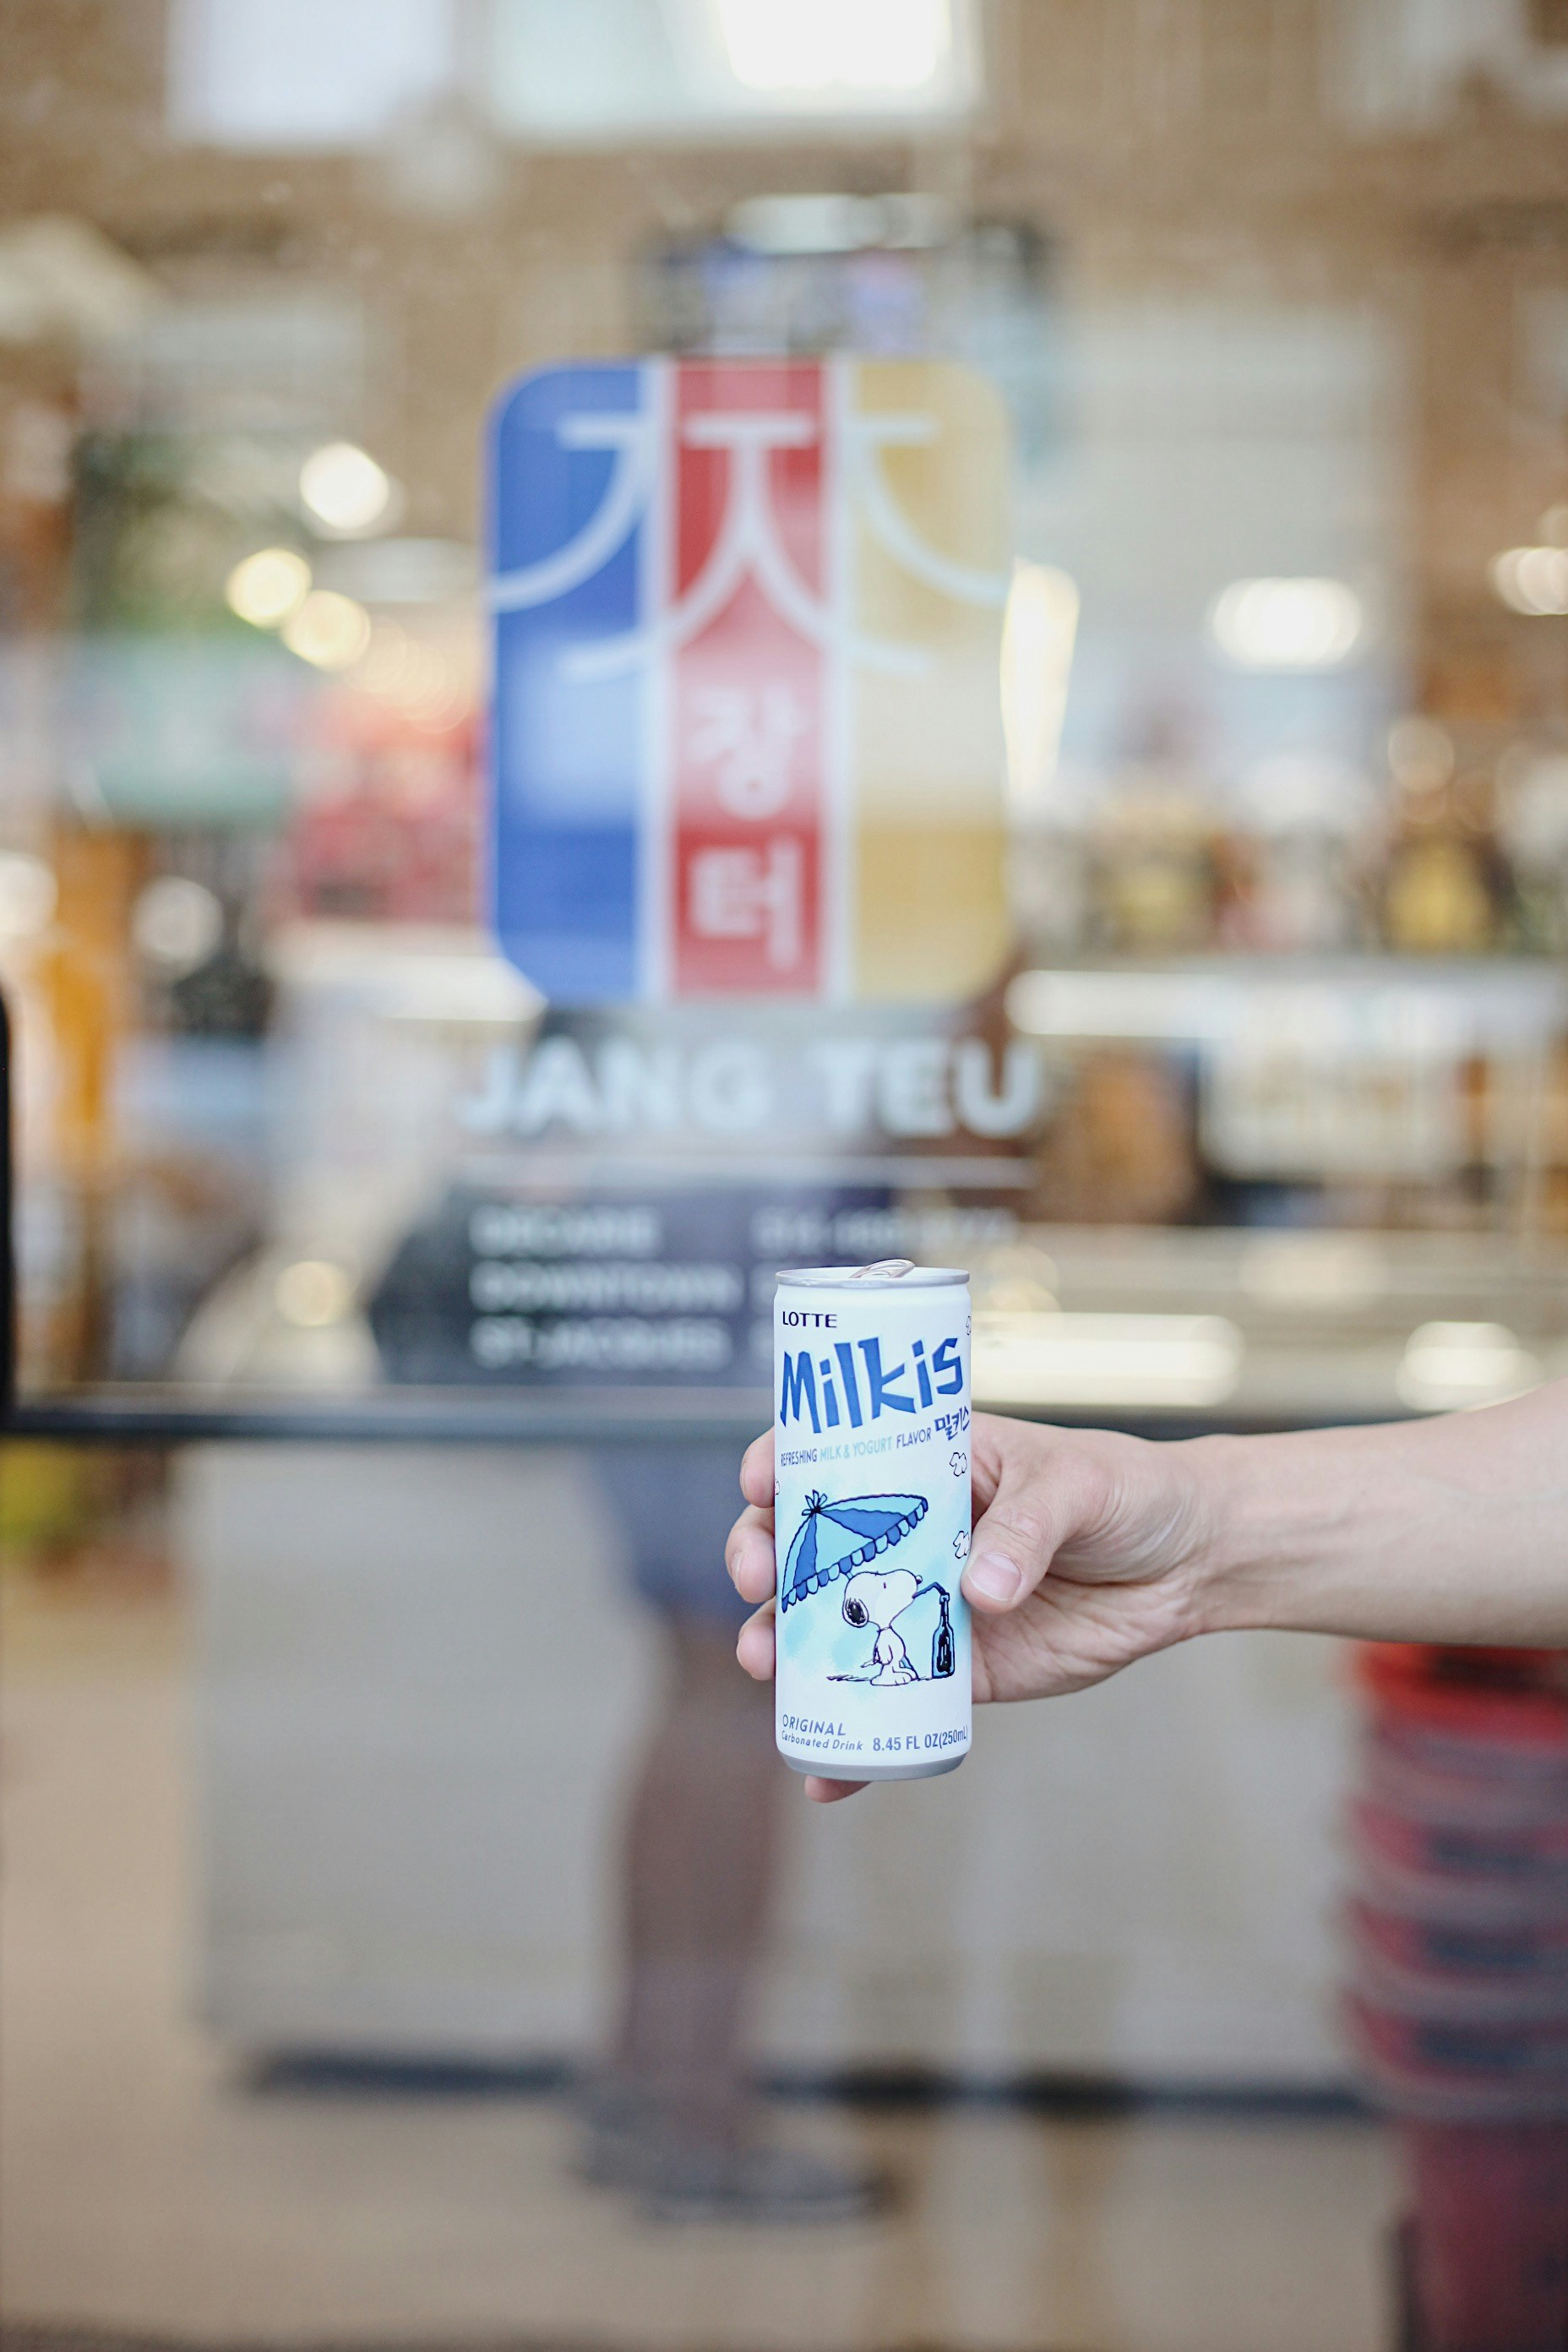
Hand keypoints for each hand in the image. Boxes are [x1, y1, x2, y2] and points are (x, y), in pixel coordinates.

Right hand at [726, 1413, 1216, 1801]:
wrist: (1187, 1564)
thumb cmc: (1128, 1491)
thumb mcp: (1078, 1485)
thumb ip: (1027, 1528)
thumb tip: (979, 1589)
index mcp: (924, 1463)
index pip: (830, 1452)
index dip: (780, 1464)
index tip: (760, 1485)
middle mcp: (907, 1531)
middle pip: (808, 1544)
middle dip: (763, 1561)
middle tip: (759, 1584)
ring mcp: (922, 1602)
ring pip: (829, 1626)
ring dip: (783, 1648)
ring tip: (768, 1668)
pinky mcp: (954, 1669)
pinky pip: (889, 1703)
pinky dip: (851, 1744)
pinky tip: (824, 1775)